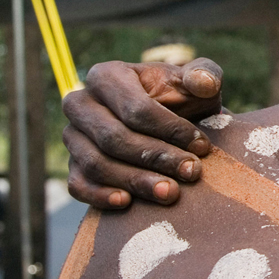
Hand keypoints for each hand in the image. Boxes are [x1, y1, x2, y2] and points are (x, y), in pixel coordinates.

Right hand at [63, 57, 223, 209]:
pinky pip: (77, 185)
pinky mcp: (73, 166)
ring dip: (135, 181)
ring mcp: (73, 137)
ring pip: (97, 164)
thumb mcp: (197, 84)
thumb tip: (204, 83)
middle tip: (191, 172)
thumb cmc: (182, 101)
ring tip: (171, 193)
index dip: (170, 129)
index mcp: (106, 76)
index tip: (201, 146)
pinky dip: (99, 196)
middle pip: (113, 137)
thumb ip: (205, 76)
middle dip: (156, 157)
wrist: (170, 129)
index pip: (135, 108)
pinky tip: (127, 202)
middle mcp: (80, 104)